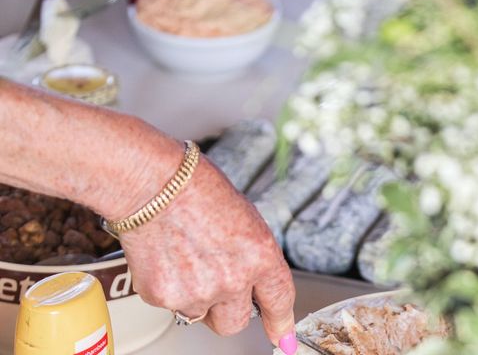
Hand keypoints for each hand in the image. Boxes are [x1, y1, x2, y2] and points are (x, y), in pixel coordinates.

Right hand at [119, 153, 295, 345]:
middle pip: (236, 322)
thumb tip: (251, 277)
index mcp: (260, 254)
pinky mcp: (163, 297)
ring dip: (197, 298)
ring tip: (186, 257)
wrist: (151, 183)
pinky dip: (169, 288)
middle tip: (215, 281)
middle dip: (229, 308)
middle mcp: (233, 279)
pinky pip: (172, 305)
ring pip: (201, 315)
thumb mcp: (243, 216)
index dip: (281, 323)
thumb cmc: (195, 188)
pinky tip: (167, 256)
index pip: (279, 300)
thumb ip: (251, 253)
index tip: (282, 339)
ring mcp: (197, 292)